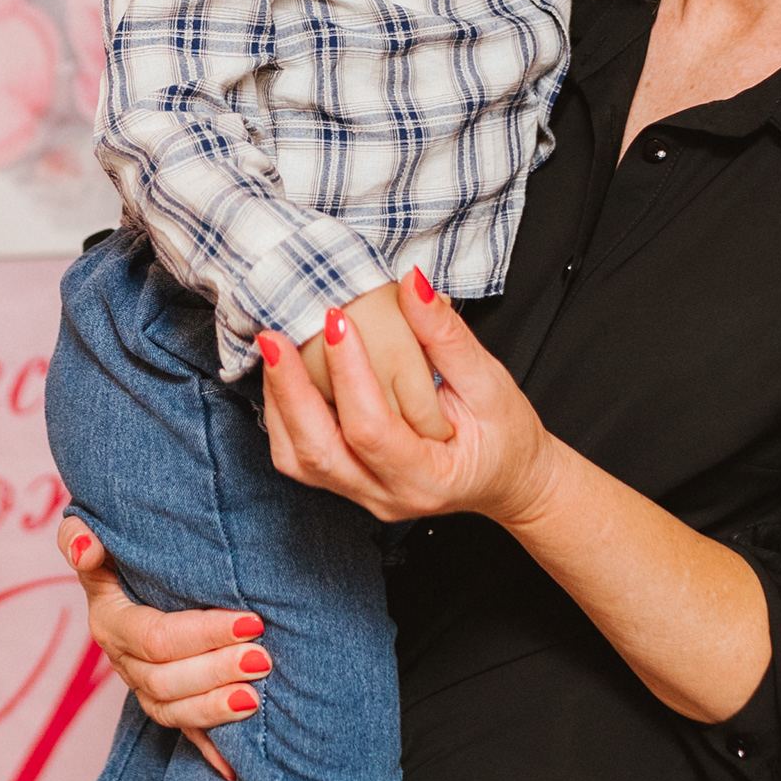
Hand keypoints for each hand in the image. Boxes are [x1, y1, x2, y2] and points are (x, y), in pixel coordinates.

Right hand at [58, 519, 267, 780]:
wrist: (140, 580)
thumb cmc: (128, 555)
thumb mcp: (101, 540)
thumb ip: (81, 537)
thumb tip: (84, 545)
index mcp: (111, 621)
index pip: (154, 637)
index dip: (202, 633)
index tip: (252, 621)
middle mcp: (123, 661)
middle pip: (164, 679)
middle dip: (217, 670)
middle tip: (263, 659)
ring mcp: (144, 688)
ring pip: (171, 712)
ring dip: (214, 708)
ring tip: (256, 698)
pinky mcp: (167, 706)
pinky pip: (184, 735)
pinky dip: (208, 752)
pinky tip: (235, 767)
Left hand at [259, 268, 556, 528]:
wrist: (509, 480)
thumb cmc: (505, 435)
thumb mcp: (490, 382)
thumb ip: (448, 337)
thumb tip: (412, 283)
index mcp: (428, 477)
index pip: (373, 430)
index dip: (349, 374)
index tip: (336, 320)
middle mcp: (387, 496)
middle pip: (318, 452)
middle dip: (289, 391)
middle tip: (273, 337)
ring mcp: (362, 496)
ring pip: (299, 460)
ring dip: (280, 404)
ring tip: (272, 351)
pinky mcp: (347, 484)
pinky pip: (301, 457)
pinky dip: (284, 417)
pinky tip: (284, 377)